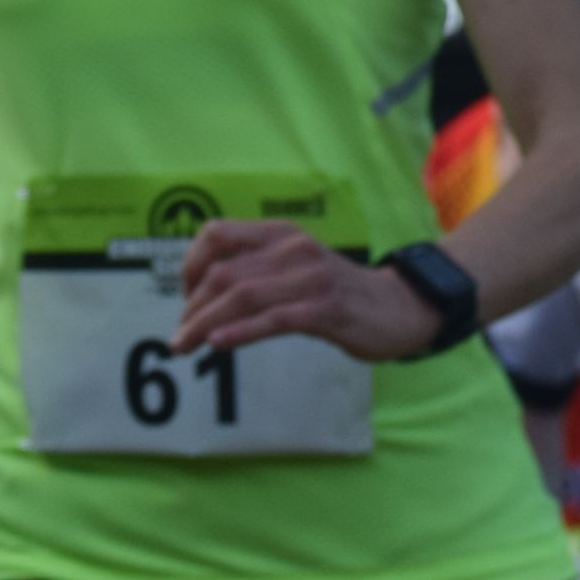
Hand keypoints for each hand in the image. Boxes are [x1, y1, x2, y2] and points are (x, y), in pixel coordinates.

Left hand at [173, 220, 440, 363]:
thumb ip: (257, 272)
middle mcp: (292, 248)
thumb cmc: (339, 292)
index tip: (185, 298)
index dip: (190, 265)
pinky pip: (275, 318)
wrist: (401, 305)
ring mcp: (311, 277)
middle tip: (179, 337)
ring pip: (242, 296)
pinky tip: (219, 343)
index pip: (216, 234)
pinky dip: (241, 331)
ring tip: (184, 345)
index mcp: (280, 234)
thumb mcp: (295, 268)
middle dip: (192, 307)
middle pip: (223, 272)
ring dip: (205, 323)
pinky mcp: (327, 308)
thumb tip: (202, 297)